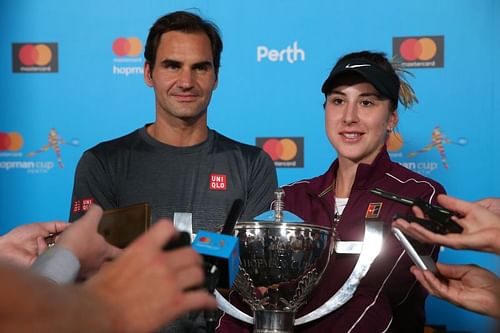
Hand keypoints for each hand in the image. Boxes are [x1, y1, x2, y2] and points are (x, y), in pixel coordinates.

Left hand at [0, 221, 68, 266]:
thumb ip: (57, 225)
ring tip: (48, 237)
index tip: (73, 228)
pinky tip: (39, 242)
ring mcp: (47, 257)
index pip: (65, 238)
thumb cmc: (17, 237)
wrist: (6, 247)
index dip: (69, 234)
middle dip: (64, 238)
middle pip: (64, 246)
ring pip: (60, 253)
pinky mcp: (43, 264)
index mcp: (50, 241)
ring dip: (55, 243)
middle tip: (65, 233)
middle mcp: (50, 250)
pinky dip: (44, 248)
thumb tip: (71, 224)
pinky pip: (50, 258)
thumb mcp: (41, 226)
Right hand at [56, 204, 120, 277]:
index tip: (127, 254)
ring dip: (90, 265)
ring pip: (92, 269)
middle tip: (104, 258)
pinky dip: (77, 269)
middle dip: (105, 261)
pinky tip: (73, 265)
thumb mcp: (87, 222)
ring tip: (86, 260)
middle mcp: (98, 264)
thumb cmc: (77, 243)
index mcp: (104, 251)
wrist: (59, 261)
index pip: (118, 252)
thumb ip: (95, 213)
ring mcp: (86, 272)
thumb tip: (97, 207)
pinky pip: (78, 273)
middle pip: (106, 264)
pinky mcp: (74, 277)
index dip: (122, 252)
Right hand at [82, 219, 216, 332]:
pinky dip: (208, 300)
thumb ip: (131, 260)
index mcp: (143, 249)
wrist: (97, 314)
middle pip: (190, 253)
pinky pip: (201, 298)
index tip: (178, 236)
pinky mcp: (176, 303)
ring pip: (198, 274)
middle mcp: (160, 262)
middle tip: (193, 264)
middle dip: (193, 259)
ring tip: (198, 282)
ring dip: (199, 278)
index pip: (167, 228)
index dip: (175, 232)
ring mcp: (170, 282)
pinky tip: (208, 301)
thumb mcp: (113, 265)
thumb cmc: (99, 294)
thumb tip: (133, 263)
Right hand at [392, 194, 499, 253]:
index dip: (420, 217)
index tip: (414, 209)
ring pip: (425, 236)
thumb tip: (440, 199)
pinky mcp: (453, 242)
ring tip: (400, 225)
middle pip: (425, 232)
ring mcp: (450, 240)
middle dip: (410, 226)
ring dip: (411, 230)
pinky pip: (433, 237)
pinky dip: (421, 232)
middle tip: (398, 221)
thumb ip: (452, 203)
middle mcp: (449, 236)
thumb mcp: (468, 207)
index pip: (431, 224)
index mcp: (453, 229)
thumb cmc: (491, 225)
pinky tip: (412, 227)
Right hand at [411, 263, 499, 318]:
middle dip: (422, 274)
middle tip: (414, 266)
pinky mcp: (453, 298)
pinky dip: (431, 281)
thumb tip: (435, 265)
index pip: (438, 274)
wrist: (497, 293)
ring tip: (416, 269)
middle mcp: (452, 288)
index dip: (429, 268)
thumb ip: (449, 268)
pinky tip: (426, 274)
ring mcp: (451, 294)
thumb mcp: (466, 269)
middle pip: (433, 281)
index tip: (421, 262)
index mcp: (455, 280)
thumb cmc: (489, 283)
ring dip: (423, 278)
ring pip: (432, 287)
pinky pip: (439, 290)